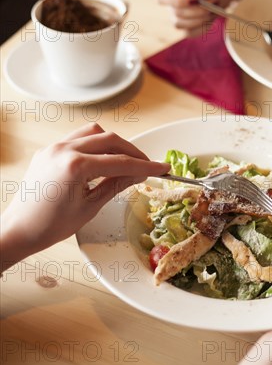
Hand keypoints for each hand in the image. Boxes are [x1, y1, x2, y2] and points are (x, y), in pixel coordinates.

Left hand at [0, 123, 169, 268]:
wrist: (16, 231)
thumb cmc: (50, 226)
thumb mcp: (90, 207)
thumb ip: (116, 185)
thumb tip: (139, 174)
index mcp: (75, 165)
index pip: (120, 161)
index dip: (145, 165)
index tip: (163, 168)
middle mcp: (64, 150)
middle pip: (110, 140)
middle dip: (132, 151)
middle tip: (147, 165)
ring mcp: (54, 147)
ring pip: (94, 132)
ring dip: (114, 143)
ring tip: (125, 160)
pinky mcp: (48, 151)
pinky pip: (78, 138)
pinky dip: (95, 144)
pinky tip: (102, 160)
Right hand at [155, 0, 240, 36]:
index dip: (175, 0)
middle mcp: (170, 4)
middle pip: (175, 12)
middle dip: (196, 10)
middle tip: (214, 2)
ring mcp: (177, 18)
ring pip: (180, 24)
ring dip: (200, 19)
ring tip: (214, 9)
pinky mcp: (187, 28)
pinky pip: (190, 33)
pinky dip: (203, 27)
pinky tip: (212, 18)